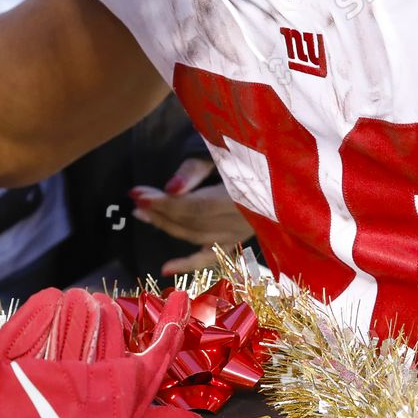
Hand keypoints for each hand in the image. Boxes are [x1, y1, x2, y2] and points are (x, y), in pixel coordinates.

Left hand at [131, 158, 255, 276]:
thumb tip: (171, 189)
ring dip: (166, 226)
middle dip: (160, 210)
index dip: (165, 203)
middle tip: (136, 198)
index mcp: (244, 195)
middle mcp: (242, 220)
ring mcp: (241, 233)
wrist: (281, 168)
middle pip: (192, 221)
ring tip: (141, 213)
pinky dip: (188, 264)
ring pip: (196, 236)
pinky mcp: (238, 240)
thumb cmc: (253, 151)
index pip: (195, 206)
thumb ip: (197, 169)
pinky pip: (211, 256)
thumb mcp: (226, 149)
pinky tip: (165, 268)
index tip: (138, 194)